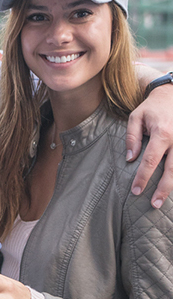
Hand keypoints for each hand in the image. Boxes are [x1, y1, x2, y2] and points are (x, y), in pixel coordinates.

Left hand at [127, 84, 172, 207]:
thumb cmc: (151, 108)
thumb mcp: (135, 117)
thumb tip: (130, 159)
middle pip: (172, 170)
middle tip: (154, 204)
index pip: (151, 161)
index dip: (143, 177)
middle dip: (163, 188)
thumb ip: (132, 138)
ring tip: (163, 199)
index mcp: (162, 134)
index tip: (136, 191)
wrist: (171, 95)